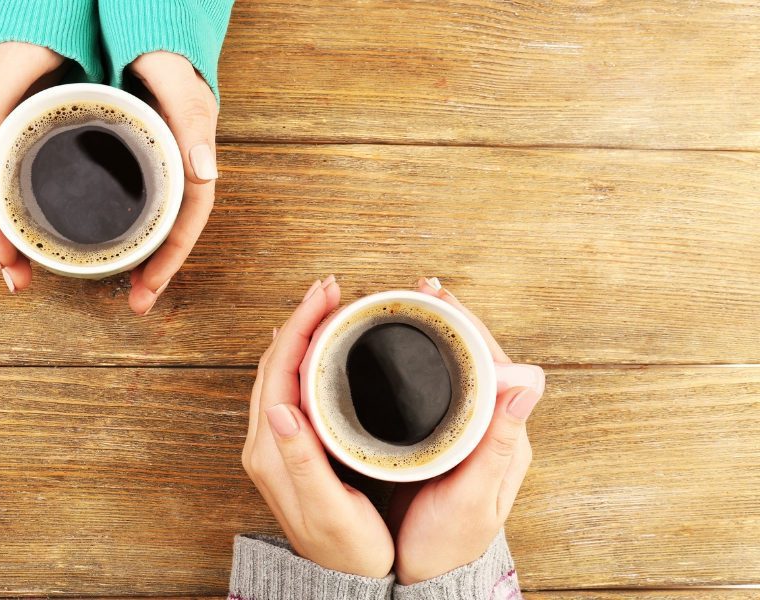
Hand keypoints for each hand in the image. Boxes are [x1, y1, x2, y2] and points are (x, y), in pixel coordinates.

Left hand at [125, 52, 218, 314]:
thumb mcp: (177, 77)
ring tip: (125, 286)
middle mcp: (177, 159)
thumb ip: (191, 116)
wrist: (144, 17)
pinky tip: (105, 238)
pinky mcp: (132, 150)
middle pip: (172, 224)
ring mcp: (155, 157)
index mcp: (192, 149)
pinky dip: (126, 224)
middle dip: (158, 268)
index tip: (150, 288)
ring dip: (143, 253)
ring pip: (155, 215)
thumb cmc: (162, 44)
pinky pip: (134, 196)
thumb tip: (206, 172)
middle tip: (137, 303)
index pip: (190, 214)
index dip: (173, 255)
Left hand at [242, 277, 394, 577]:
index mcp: (271, 450)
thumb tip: (279, 408)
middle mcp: (266, 441)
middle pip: (276, 362)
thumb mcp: (327, 508)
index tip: (327, 293)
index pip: (280, 369)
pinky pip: (291, 386)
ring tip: (329, 306)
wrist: (344, 581)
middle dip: (302, 318)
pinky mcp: (290, 446)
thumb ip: (302, 460)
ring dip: (302, 333)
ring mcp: (275, 442)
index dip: (302, 325)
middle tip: (332, 288)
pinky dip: (306, 356)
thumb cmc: (346, 549)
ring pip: (282, 371)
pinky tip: (323, 347)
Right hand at [389, 277, 545, 583]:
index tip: (438, 298)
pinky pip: (435, 388)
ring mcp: (465, 431)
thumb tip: (530, 381)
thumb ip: (497, 444)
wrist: (426, 573)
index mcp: (504, 435)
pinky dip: (419, 361)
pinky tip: (399, 349)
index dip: (466, 326)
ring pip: (455, 369)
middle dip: (449, 319)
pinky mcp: (440, 438)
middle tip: (420, 288)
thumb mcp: (473, 497)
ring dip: (434, 334)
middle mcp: (488, 427)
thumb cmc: (449, 543)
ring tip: (409, 305)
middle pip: (474, 357)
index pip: (493, 362)